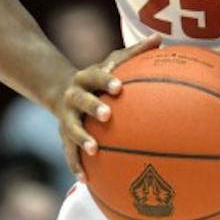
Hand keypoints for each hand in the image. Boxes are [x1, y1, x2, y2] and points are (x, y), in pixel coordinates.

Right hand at [50, 33, 163, 178]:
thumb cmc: (99, 78)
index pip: (96, 75)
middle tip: (107, 114)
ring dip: (81, 139)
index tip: (119, 86)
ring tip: (93, 151)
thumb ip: (134, 53)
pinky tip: (85, 181)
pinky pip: (69, 152)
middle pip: (80, 100)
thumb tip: (159, 38)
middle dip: (92, 106)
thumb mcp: (113, 62)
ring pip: (71, 128)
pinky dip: (75, 165)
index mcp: (86, 78)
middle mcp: (73, 96)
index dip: (106, 80)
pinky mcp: (64, 136)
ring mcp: (67, 117)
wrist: (60, 91)